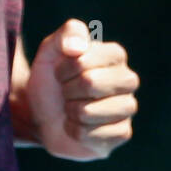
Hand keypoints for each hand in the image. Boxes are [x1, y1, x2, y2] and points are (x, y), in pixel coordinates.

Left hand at [25, 20, 138, 160]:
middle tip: (66, 91)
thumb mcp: (50, 50)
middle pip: (90, 83)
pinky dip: (74, 131)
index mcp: (115, 55)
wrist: (42, 112)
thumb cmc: (51, 79)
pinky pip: (92, 136)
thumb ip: (67, 34)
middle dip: (67, 89)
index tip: (60, 72)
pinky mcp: (122, 133)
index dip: (64, 68)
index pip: (84, 60)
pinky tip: (76, 126)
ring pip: (89, 112)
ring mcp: (127, 108)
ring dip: (70, 111)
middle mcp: (127, 80)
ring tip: (72, 108)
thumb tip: (77, 47)